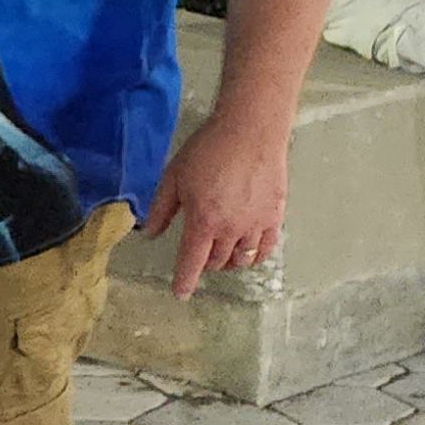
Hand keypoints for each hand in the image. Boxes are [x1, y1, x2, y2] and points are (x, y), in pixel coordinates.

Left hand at [144, 109, 291, 299]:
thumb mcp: (174, 177)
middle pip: (217, 262)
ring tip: (223, 255)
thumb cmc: (208, 149)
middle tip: (200, 256)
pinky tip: (248, 253)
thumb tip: (149, 233)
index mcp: (203, 221)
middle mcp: (230, 229)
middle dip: (206, 264)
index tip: (181, 294)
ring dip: (228, 262)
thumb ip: (161, 209)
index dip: (184, 281)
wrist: (251, 130)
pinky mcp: (275, 216)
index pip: (192, 262)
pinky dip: (255, 256)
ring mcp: (256, 225)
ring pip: (241, 258)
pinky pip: (265, 248)